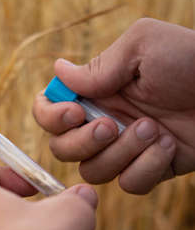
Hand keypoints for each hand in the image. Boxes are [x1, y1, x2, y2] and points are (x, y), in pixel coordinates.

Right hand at [33, 18, 194, 193]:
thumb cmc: (191, 59)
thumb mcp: (143, 46)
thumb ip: (97, 66)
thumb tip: (58, 72)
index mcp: (95, 93)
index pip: (48, 110)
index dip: (50, 117)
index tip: (74, 112)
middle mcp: (103, 121)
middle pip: (62, 149)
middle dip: (82, 142)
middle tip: (112, 125)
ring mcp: (124, 148)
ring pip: (92, 172)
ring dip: (121, 153)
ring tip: (152, 129)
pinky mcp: (148, 168)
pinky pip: (128, 184)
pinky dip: (146, 168)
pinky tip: (169, 146)